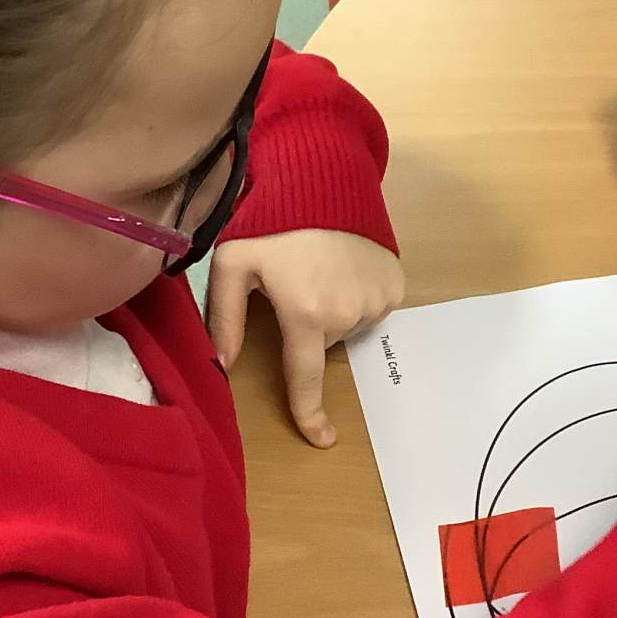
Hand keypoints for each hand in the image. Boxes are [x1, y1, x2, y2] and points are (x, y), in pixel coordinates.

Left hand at [206, 230, 405, 447]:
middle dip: (306, 325)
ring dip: (332, 309)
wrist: (324, 177)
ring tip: (321, 268)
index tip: (322, 440)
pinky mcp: (396, 284)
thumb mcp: (233, 264)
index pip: (306, 377)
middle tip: (295, 284)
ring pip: (348, 326)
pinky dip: (357, 295)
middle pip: (323, 344)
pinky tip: (344, 266)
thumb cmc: (270, 220)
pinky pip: (373, 307)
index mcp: (306, 314)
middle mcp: (348, 313)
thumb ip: (224, 318)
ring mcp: (378, 299)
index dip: (310, 412)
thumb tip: (221, 366)